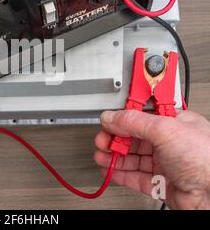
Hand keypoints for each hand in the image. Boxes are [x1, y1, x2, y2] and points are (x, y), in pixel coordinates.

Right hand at [95, 110, 209, 209]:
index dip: (124, 118)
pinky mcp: (161, 184)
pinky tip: (110, 170)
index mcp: (176, 123)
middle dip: (115, 139)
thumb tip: (111, 116)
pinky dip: (120, 173)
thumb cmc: (206, 159)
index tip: (109, 120)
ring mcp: (166, 164)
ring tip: (101, 155)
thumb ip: (134, 121)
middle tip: (102, 140)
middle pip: (135, 138)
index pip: (143, 116)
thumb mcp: (165, 129)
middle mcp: (171, 143)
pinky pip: (135, 177)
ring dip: (115, 157)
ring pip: (133, 158)